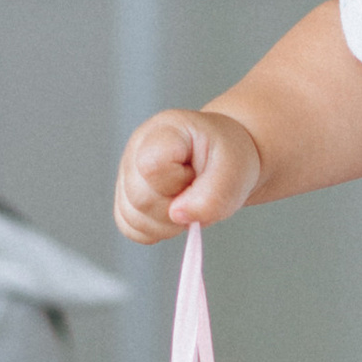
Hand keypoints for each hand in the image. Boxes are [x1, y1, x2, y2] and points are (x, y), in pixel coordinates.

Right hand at [114, 105, 262, 242]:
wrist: (224, 161)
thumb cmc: (227, 158)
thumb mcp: (235, 169)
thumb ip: (214, 194)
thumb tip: (178, 215)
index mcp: (163, 131)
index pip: (152, 167)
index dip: (178, 181)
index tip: (196, 172)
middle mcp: (135, 149)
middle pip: (141, 199)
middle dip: (176, 207)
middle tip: (197, 190)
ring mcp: (126, 174)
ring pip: (133, 218)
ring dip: (168, 223)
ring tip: (188, 200)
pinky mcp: (125, 199)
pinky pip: (131, 229)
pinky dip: (157, 230)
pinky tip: (174, 212)